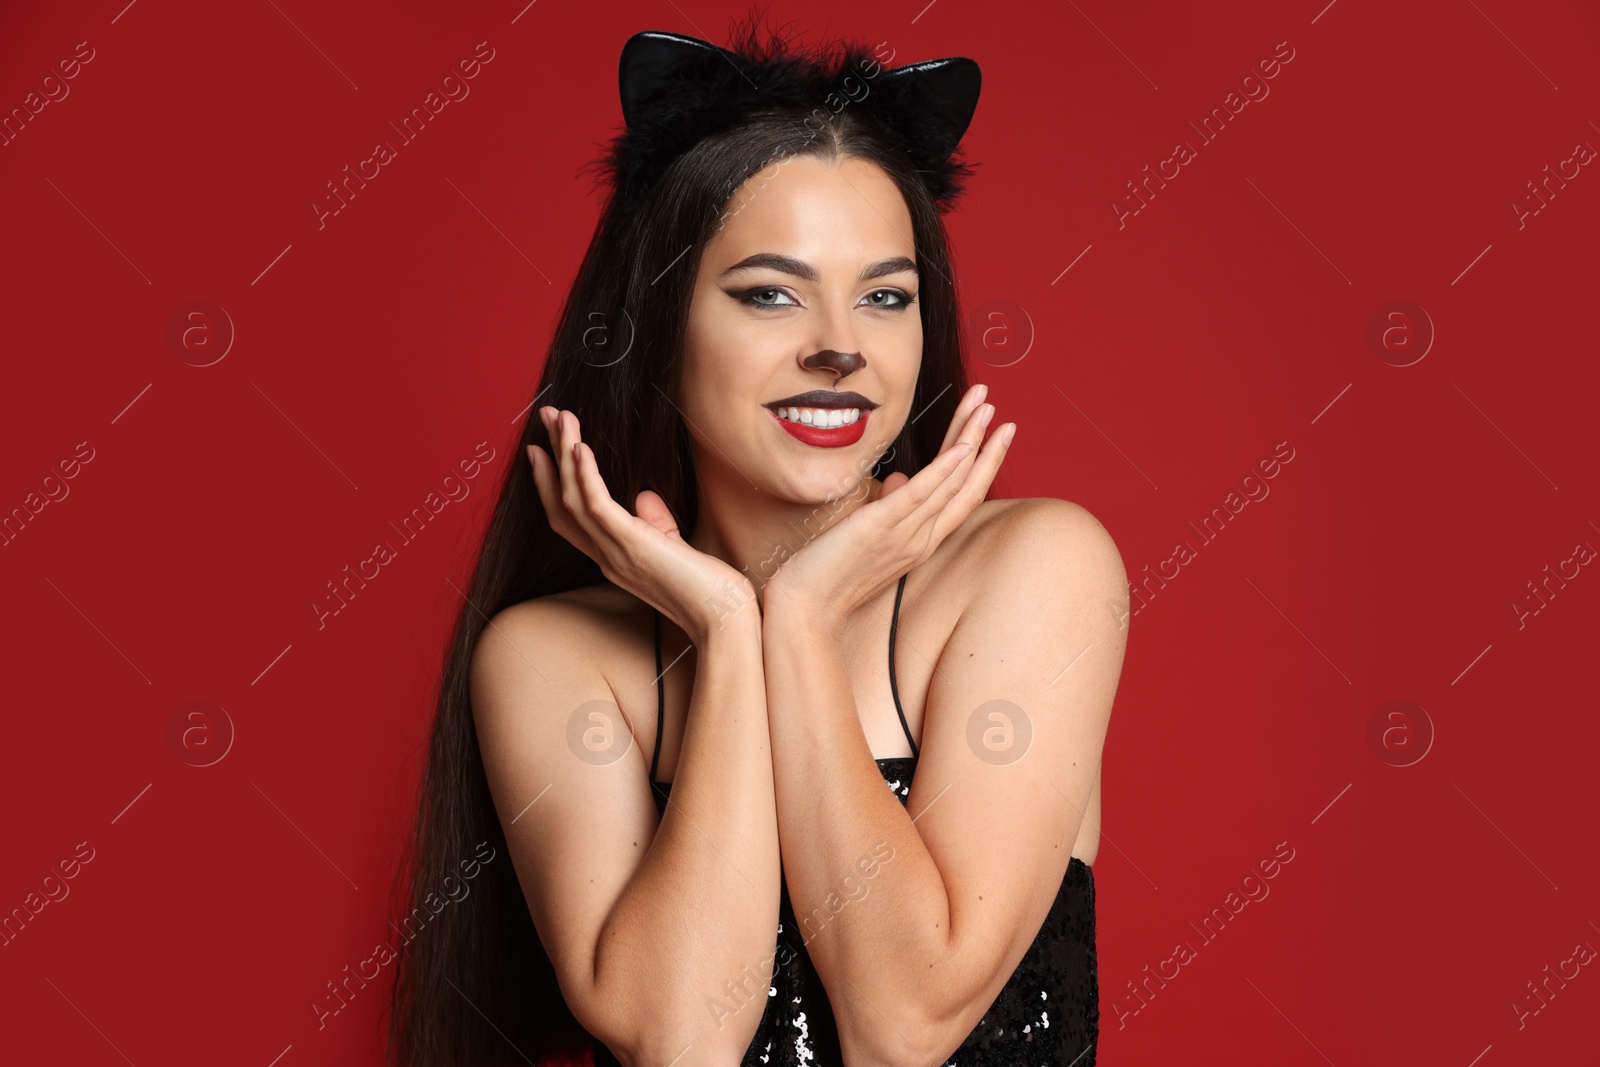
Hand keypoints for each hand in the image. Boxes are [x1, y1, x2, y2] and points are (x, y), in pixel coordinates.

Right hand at [528, 405, 757, 643]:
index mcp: (613, 558)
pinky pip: (597, 507)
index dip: (552, 483)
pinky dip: (585, 477)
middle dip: (550, 459)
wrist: (724, 620)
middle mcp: (606, 557)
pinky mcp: (632, 546)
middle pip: (562, 504)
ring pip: (573, 500)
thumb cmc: (708, 589)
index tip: (544, 449)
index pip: (570, 518)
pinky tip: (580, 448)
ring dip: (564, 455)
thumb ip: (657, 525)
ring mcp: (615, 553)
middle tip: (545, 419)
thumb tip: (644, 497)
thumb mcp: (674, 550)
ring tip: (560, 419)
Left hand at [763, 384, 1014, 630]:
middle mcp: (922, 539)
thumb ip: (888, 506)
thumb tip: (897, 477)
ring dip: (970, 439)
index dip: (980, 459)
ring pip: (950, 482)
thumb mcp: (866, 533)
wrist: (805, 609)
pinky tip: (962, 446)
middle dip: (985, 441)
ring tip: (983, 406)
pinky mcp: (879, 528)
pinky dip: (944, 470)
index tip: (992, 428)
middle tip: (994, 403)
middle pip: (966, 484)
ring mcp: (904, 534)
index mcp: (921, 541)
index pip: (960, 494)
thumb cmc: (829, 574)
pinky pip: (920, 496)